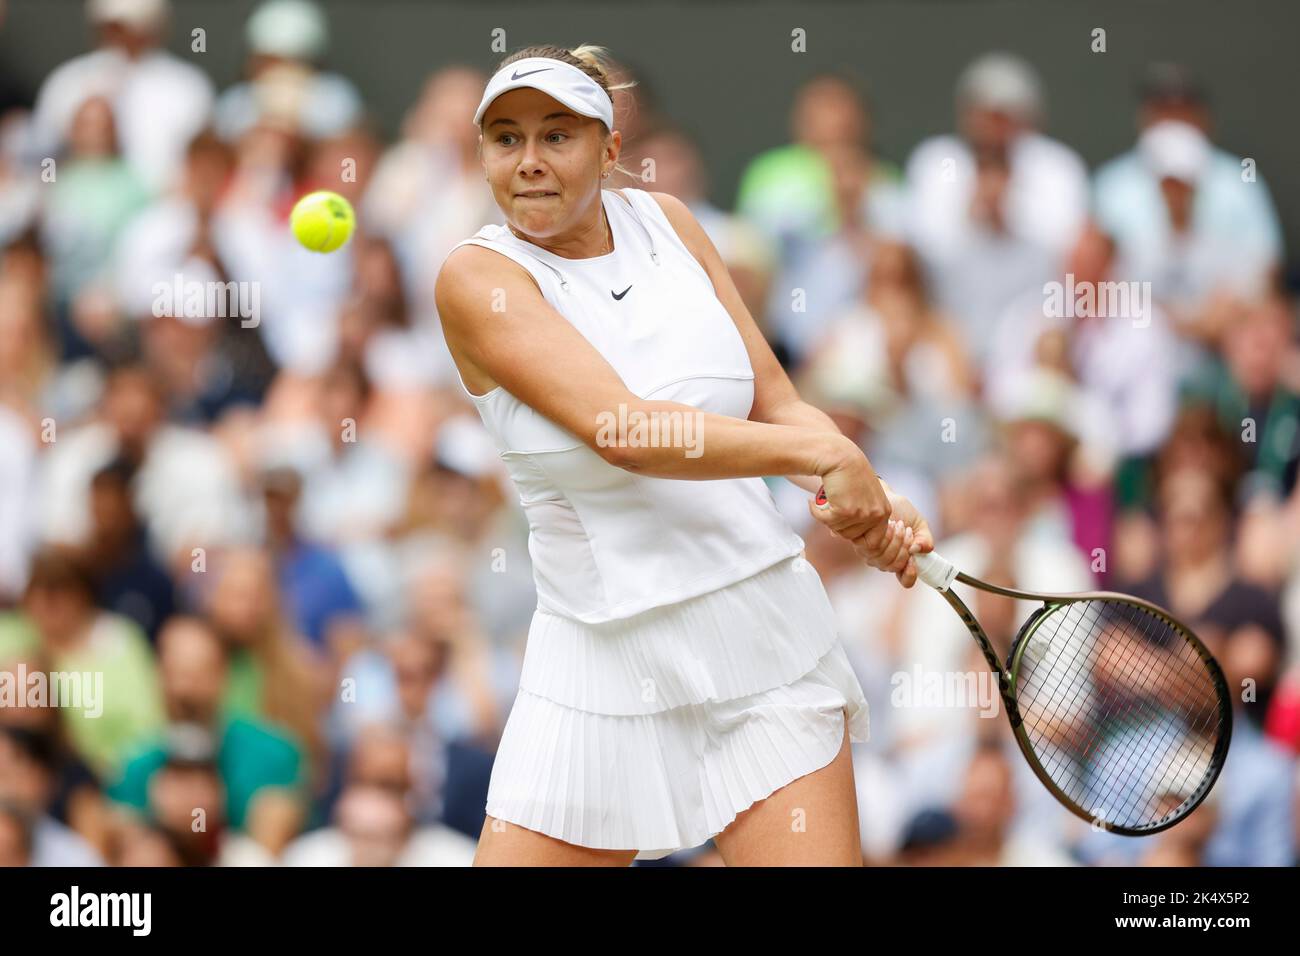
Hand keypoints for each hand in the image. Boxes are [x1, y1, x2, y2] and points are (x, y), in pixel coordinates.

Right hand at [807, 453, 891, 556]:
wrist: (839, 456)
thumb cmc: (849, 473)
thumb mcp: (864, 496)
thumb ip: (862, 516)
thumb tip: (845, 537)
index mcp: (884, 512)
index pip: (873, 541)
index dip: (856, 536)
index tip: (844, 525)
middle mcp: (876, 514)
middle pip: (851, 537)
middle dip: (838, 525)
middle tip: (831, 508)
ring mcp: (862, 514)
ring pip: (837, 530)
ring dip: (827, 517)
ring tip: (825, 501)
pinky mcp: (845, 511)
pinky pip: (826, 521)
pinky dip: (816, 512)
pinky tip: (813, 501)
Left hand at [812, 480, 933, 586]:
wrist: (885, 495)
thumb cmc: (902, 511)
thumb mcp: (919, 524)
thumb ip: (925, 539)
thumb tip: (919, 550)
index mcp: (901, 559)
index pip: (906, 580)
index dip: (910, 575)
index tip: (914, 562)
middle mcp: (885, 560)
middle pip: (895, 567)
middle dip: (904, 549)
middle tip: (908, 530)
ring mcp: (871, 554)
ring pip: (884, 559)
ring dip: (896, 541)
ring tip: (900, 524)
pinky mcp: (860, 543)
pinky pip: (873, 548)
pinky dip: (886, 536)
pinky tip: (890, 524)